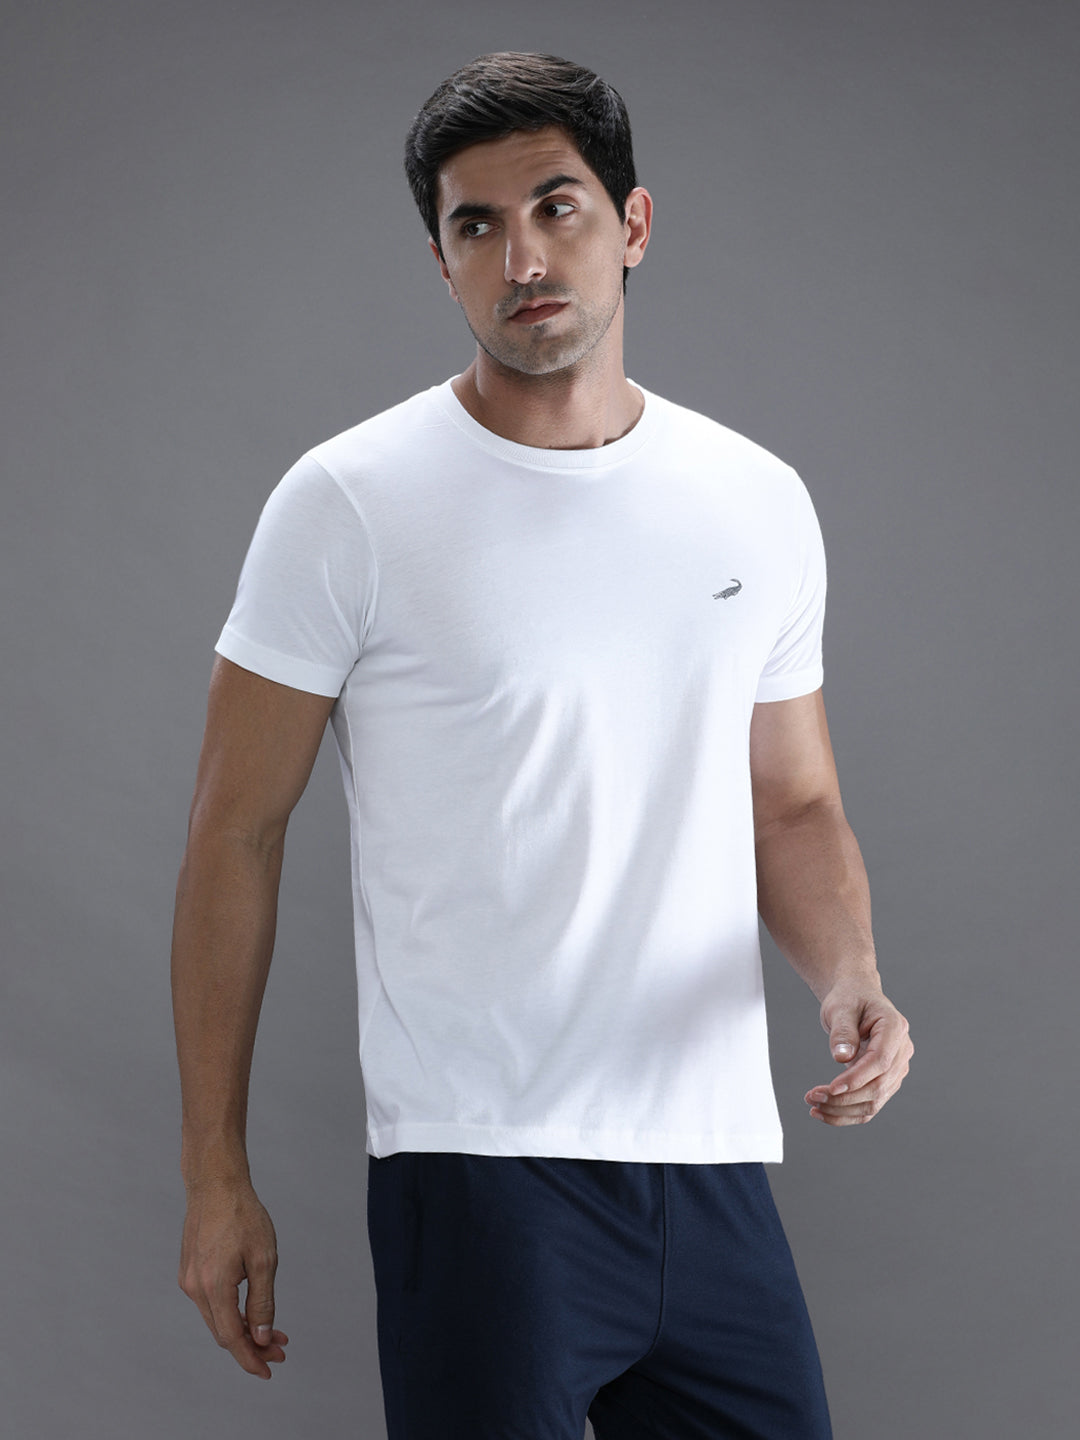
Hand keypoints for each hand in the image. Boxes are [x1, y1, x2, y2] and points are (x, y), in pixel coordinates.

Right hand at [178, 1178, 288, 1378]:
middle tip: (280, 1349)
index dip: (251, 1358)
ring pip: (217, 1319)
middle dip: (252, 1346)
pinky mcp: (189, 1271)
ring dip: (243, 1329)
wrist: (215, 1184)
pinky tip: (249, 1310)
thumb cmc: (243, 1216)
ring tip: (271, 1332)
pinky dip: (230, 1312)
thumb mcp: (264, 1259)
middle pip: (224, 1333)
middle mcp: (195, 1289)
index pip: (232, 1338)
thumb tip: (262, 1337)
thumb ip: (262, 1301)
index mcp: (214, 1287)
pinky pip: (210, 1303)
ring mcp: (188, 1280)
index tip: (269, 1370)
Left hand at [804, 985, 912, 1125]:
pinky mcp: (887, 1080)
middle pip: (879, 1086)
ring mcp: (897, 1068)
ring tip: (813, 1106)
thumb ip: (843, 1031)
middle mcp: (902, 1050)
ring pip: (875, 1101)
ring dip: (843, 1110)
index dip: (856, 1078)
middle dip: (844, 1098)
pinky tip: (824, 1112)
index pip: (880, 1061)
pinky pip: (870, 1104)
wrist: (856, 997)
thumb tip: (842, 1058)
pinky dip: (847, 1112)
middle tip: (812, 1097)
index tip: (830, 1088)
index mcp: (895, 1028)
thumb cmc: (849, 998)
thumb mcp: (840, 1007)